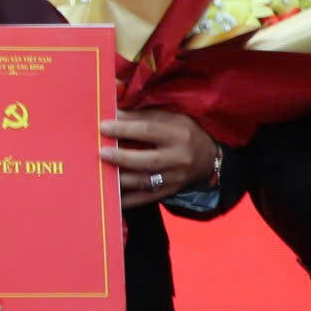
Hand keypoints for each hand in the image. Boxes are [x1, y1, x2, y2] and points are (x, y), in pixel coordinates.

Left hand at [99, 111, 216, 207]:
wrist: (209, 158)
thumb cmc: (184, 131)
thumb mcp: (171, 117)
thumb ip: (143, 114)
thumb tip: (114, 110)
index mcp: (178, 134)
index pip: (148, 130)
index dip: (124, 128)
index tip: (103, 126)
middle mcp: (178, 157)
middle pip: (147, 160)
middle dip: (122, 157)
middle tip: (101, 152)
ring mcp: (175, 178)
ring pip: (145, 181)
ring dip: (121, 179)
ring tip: (102, 173)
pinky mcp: (170, 191)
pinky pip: (146, 198)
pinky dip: (128, 199)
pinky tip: (112, 198)